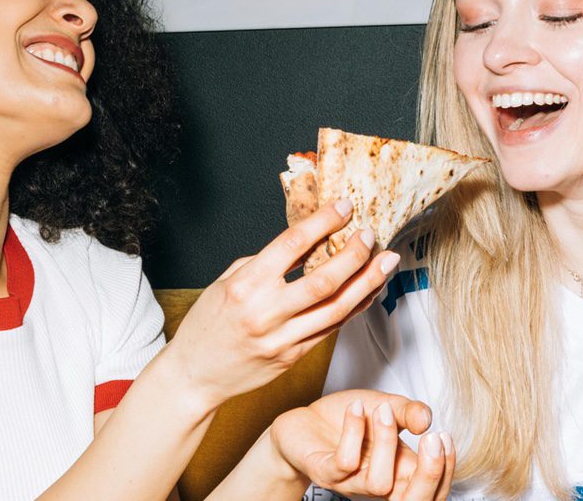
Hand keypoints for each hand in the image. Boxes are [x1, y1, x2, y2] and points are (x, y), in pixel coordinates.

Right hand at [164, 201, 399, 410]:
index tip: (344, 207)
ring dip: (367, 283)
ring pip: (336, 309)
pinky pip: (331, 329)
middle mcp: (266, 312)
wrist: (195, 375)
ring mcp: (282, 339)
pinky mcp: (292, 357)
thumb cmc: (208, 324)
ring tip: (386, 262)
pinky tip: (369, 291)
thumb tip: (305, 244)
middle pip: (323, 280)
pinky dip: (354, 308)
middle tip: (371, 236)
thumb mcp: (225, 282)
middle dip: (354, 255)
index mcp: (246, 285)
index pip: (292, 245)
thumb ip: (264, 263)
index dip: (323, 222)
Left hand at [270, 390, 453, 499]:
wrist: (304, 422)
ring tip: (382, 409)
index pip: (431, 491)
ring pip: (379, 483)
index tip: (443, 435)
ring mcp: (350, 481)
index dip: (445, 471)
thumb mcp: (386, 407)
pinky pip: (344, 463)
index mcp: (398, 472)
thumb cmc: (348, 419)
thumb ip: (409, 412)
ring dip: (385, 442)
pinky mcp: (324, 472)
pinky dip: (353, 432)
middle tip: (433, 438)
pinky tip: (355, 409)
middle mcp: (377, 482)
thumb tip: (427, 420)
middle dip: (429, 474)